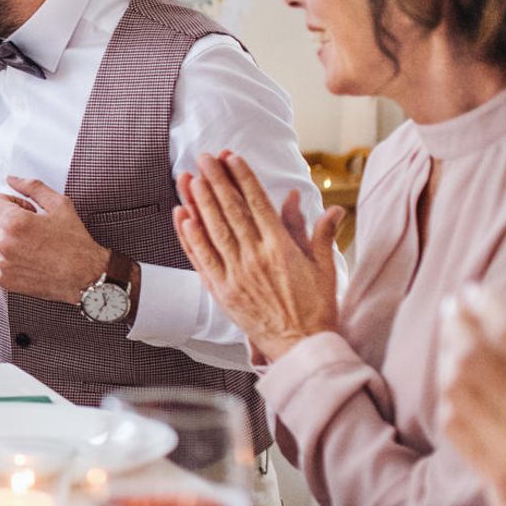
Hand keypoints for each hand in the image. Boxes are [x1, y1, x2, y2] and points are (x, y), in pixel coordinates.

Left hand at [0, 176, 110, 304]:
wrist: (84, 275)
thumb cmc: (75, 242)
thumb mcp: (59, 204)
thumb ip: (32, 187)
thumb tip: (12, 179)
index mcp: (14, 222)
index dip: (10, 201)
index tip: (24, 209)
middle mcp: (4, 243)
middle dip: (7, 218)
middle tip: (31, 226)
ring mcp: (2, 263)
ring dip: (4, 237)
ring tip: (28, 242)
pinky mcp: (4, 279)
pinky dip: (4, 256)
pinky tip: (24, 255)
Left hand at [173, 151, 342, 362]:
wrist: (302, 348)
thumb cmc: (316, 309)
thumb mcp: (323, 267)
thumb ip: (316, 232)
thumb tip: (314, 202)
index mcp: (281, 248)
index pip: (257, 203)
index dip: (242, 177)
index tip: (231, 157)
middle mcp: (255, 257)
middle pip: (231, 211)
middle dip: (216, 180)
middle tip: (204, 158)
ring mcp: (235, 275)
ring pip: (212, 230)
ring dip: (199, 201)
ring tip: (188, 177)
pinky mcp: (222, 292)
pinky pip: (201, 259)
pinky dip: (190, 236)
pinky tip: (182, 216)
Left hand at [439, 276, 505, 505]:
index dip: (484, 302)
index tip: (474, 290)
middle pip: (474, 354)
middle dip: (457, 321)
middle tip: (455, 306)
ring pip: (456, 386)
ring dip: (447, 354)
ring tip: (452, 336)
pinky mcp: (503, 475)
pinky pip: (454, 424)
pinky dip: (448, 395)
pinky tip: (455, 378)